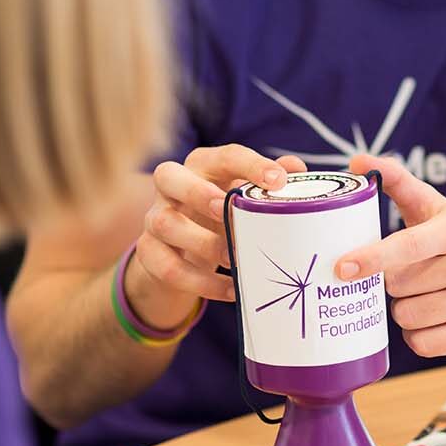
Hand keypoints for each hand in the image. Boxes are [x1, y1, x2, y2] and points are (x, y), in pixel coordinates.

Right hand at [135, 146, 305, 306]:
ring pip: (164, 223)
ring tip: (233, 259)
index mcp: (202, 166)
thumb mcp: (243, 198)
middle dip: (198, 193)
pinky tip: (231, 289)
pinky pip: (168, 267)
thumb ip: (268, 182)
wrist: (182, 253)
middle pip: (168, 175)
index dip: (250, 165)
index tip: (278, 181)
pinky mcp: (149, 253)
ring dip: (201, 242)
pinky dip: (201, 282)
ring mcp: (154, 218)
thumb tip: (296, 166)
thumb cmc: (221, 216)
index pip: (223, 155)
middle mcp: (171, 186)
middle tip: (227, 211)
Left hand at [337, 154, 445, 356]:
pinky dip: (419, 334)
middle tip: (413, 273)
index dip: (374, 257)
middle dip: (395, 282)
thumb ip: (397, 181)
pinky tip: (435, 318)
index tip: (343, 267)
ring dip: (405, 309)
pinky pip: (424, 344)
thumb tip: (357, 160)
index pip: (409, 245)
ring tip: (425, 294)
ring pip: (409, 317)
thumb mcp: (436, 207)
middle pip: (400, 286)